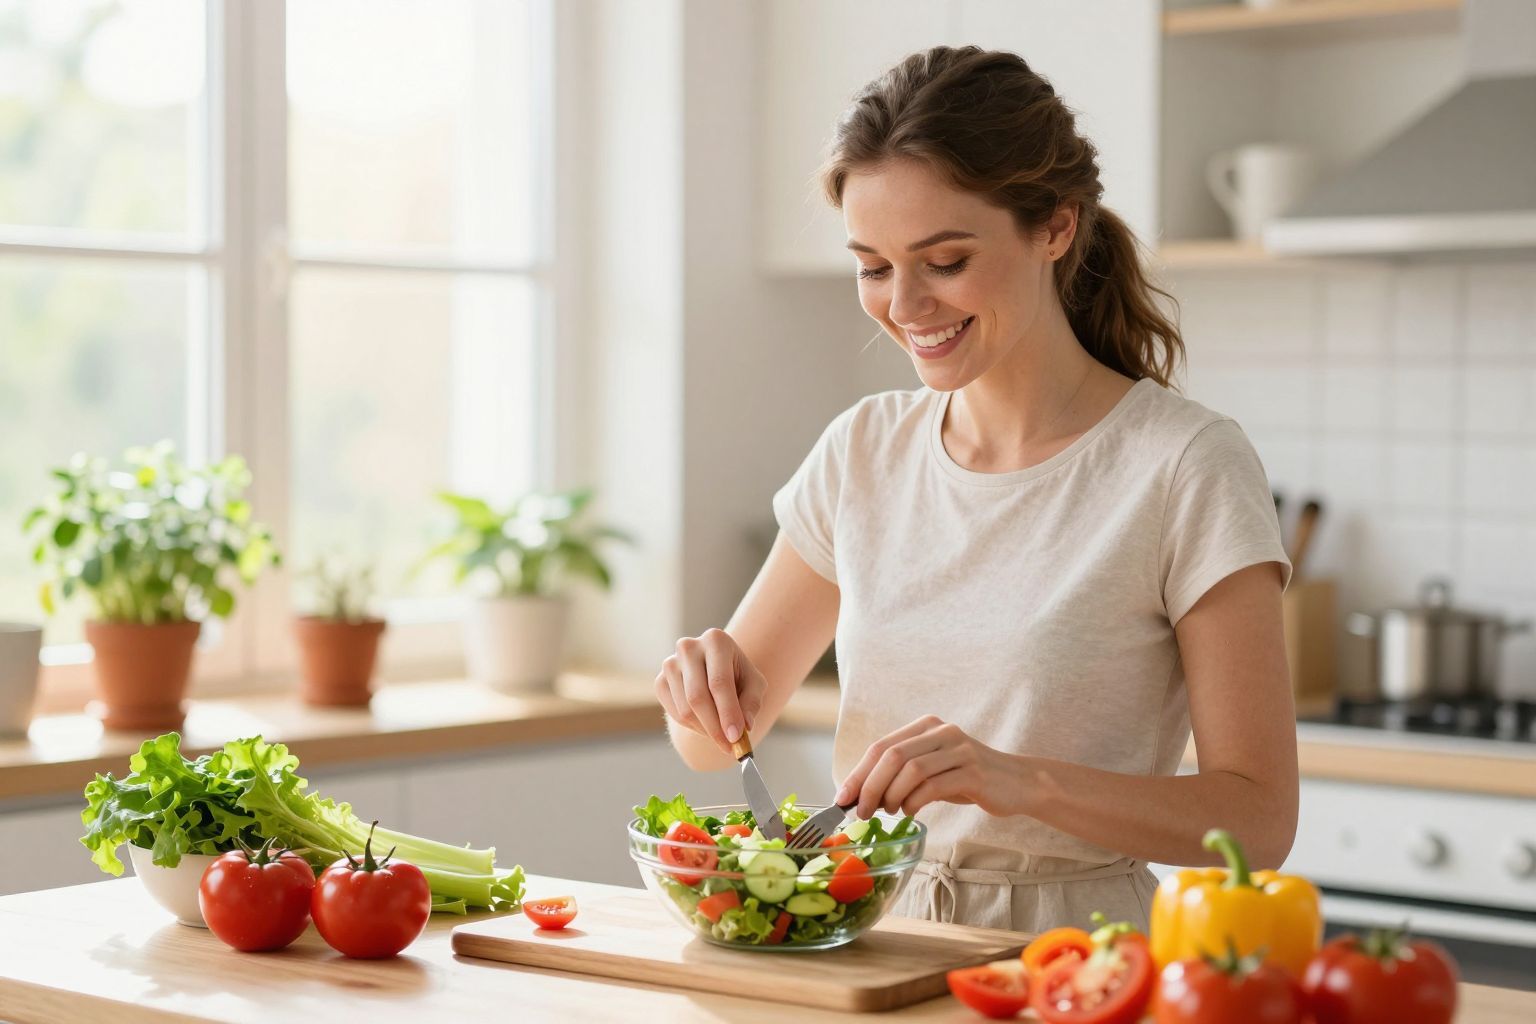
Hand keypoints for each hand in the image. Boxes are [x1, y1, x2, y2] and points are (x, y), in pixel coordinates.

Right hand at [654, 628, 767, 753]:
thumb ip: (752, 702)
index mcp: (715, 640)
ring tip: (722, 735)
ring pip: (685, 709)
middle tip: (729, 747)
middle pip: (698, 697)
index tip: (736, 737)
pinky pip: (674, 713)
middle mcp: (688, 647)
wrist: (714, 669)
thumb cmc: (738, 675)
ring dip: (705, 730)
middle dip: (715, 727)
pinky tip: (706, 725)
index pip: (719, 682)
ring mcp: (670, 663)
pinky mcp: (659, 680)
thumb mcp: (754, 684)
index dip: (728, 712)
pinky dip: (692, 727)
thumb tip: (744, 726)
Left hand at [834, 715, 1023, 818]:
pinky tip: (911, 812)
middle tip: (862, 812)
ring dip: (891, 796)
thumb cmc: (967, 779)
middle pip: (892, 756)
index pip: (881, 747)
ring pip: (911, 769)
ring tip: (889, 812)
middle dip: (870, 786)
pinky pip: (933, 785)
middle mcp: (941, 731)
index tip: (842, 798)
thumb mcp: (933, 770)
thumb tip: (859, 795)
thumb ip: (901, 775)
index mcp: (926, 726)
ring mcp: (959, 749)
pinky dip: (914, 802)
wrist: (1017, 783)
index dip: (858, 773)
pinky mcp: (973, 771)